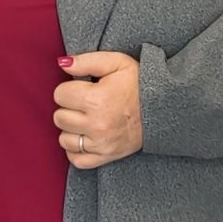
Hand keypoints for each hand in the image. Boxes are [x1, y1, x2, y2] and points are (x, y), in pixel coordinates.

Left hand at [53, 51, 142, 167]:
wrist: (163, 108)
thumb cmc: (139, 83)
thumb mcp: (116, 62)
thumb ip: (86, 60)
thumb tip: (62, 63)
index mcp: (96, 99)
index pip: (59, 95)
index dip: (69, 89)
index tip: (82, 88)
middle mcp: (97, 124)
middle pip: (59, 118)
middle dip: (69, 108)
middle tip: (85, 104)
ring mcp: (101, 144)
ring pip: (64, 140)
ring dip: (72, 130)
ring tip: (86, 120)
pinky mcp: (106, 157)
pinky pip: (77, 160)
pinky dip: (76, 151)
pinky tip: (85, 138)